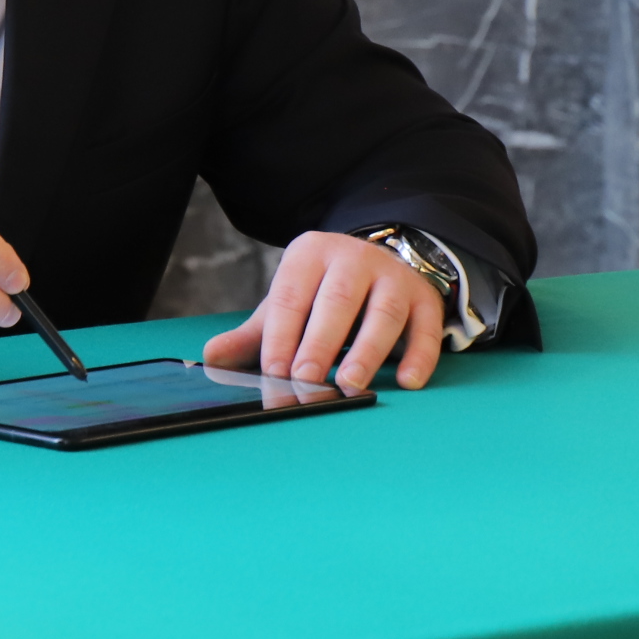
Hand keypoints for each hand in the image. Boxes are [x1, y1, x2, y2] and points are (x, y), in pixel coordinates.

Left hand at [201, 232, 445, 393]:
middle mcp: (354, 258)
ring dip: (367, 352)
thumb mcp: (289, 302)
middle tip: (306, 381)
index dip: (281, 337)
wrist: (381, 262)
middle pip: (337, 301)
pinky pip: (425, 328)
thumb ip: (255, 333)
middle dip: (319, 343)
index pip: (291, 296)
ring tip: (350, 384)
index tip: (273, 374)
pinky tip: (407, 381)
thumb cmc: (323, 293)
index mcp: (310, 254)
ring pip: (382, 314)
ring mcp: (394, 277)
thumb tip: (212, 358)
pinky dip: (419, 356)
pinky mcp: (425, 299)